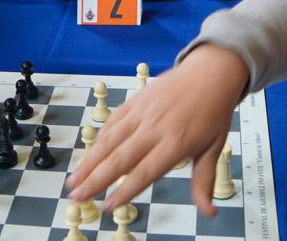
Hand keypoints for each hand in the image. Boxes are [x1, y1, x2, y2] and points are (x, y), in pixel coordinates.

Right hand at [66, 45, 249, 215]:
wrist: (210, 72)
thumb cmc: (213, 112)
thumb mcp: (213, 149)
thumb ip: (204, 182)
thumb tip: (209, 213)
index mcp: (176, 142)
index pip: (145, 172)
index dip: (125, 191)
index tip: (107, 207)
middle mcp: (155, 127)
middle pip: (120, 158)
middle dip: (95, 180)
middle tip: (76, 197)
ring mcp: (142, 112)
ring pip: (110, 139)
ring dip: (89, 161)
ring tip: (73, 180)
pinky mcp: (135, 100)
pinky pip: (112, 122)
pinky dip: (99, 139)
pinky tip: (89, 155)